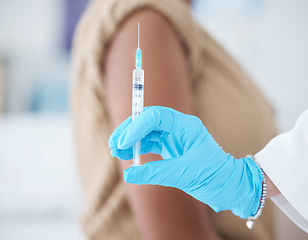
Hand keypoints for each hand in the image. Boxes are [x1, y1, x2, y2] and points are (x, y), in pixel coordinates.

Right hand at [109, 106, 262, 218]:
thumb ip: (156, 172)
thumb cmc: (215, 176)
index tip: (123, 142)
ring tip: (116, 150)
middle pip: (147, 121)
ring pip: (146, 132)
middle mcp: (178, 127)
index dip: (137, 126)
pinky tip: (127, 155)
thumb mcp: (185, 174)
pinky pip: (149, 143)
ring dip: (130, 139)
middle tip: (114, 144)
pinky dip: (137, 148)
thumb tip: (129, 175)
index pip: (156, 116)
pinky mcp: (170, 148)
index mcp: (186, 126)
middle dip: (129, 131)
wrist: (229, 186)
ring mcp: (174, 137)